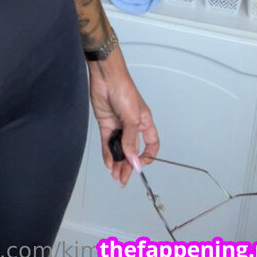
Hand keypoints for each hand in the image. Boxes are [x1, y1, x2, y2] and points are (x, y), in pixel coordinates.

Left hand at [88, 48, 159, 186]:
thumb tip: (134, 162)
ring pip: (119, 149)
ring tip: (115, 175)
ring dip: (117, 163)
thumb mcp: (132, 119)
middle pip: (132, 151)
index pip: (151, 144)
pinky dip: (107, 154)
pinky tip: (108, 163)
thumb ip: (131, 142)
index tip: (139, 166)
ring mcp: (118, 126)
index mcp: (144, 123)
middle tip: (123, 179)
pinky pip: (107, 143)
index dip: (147, 156)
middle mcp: (132, 126)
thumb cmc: (124, 90)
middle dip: (128, 166)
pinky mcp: (106, 124)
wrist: (106, 77)